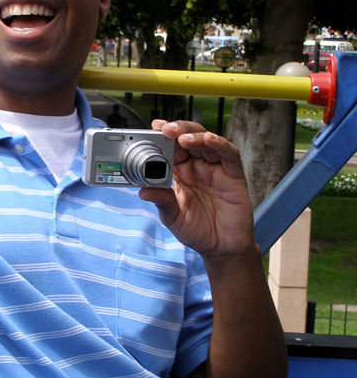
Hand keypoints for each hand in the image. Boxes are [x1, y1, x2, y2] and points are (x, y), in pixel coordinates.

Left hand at [139, 119, 255, 258]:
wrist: (221, 249)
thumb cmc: (197, 231)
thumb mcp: (173, 217)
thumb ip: (162, 202)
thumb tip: (143, 191)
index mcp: (181, 173)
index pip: (171, 147)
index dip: (163, 136)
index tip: (153, 127)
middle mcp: (198, 167)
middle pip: (188, 138)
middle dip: (177, 130)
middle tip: (164, 129)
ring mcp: (216, 169)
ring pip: (207, 141)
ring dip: (194, 135)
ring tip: (181, 137)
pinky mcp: (234, 175)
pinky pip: (229, 154)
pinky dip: (219, 144)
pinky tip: (209, 140)